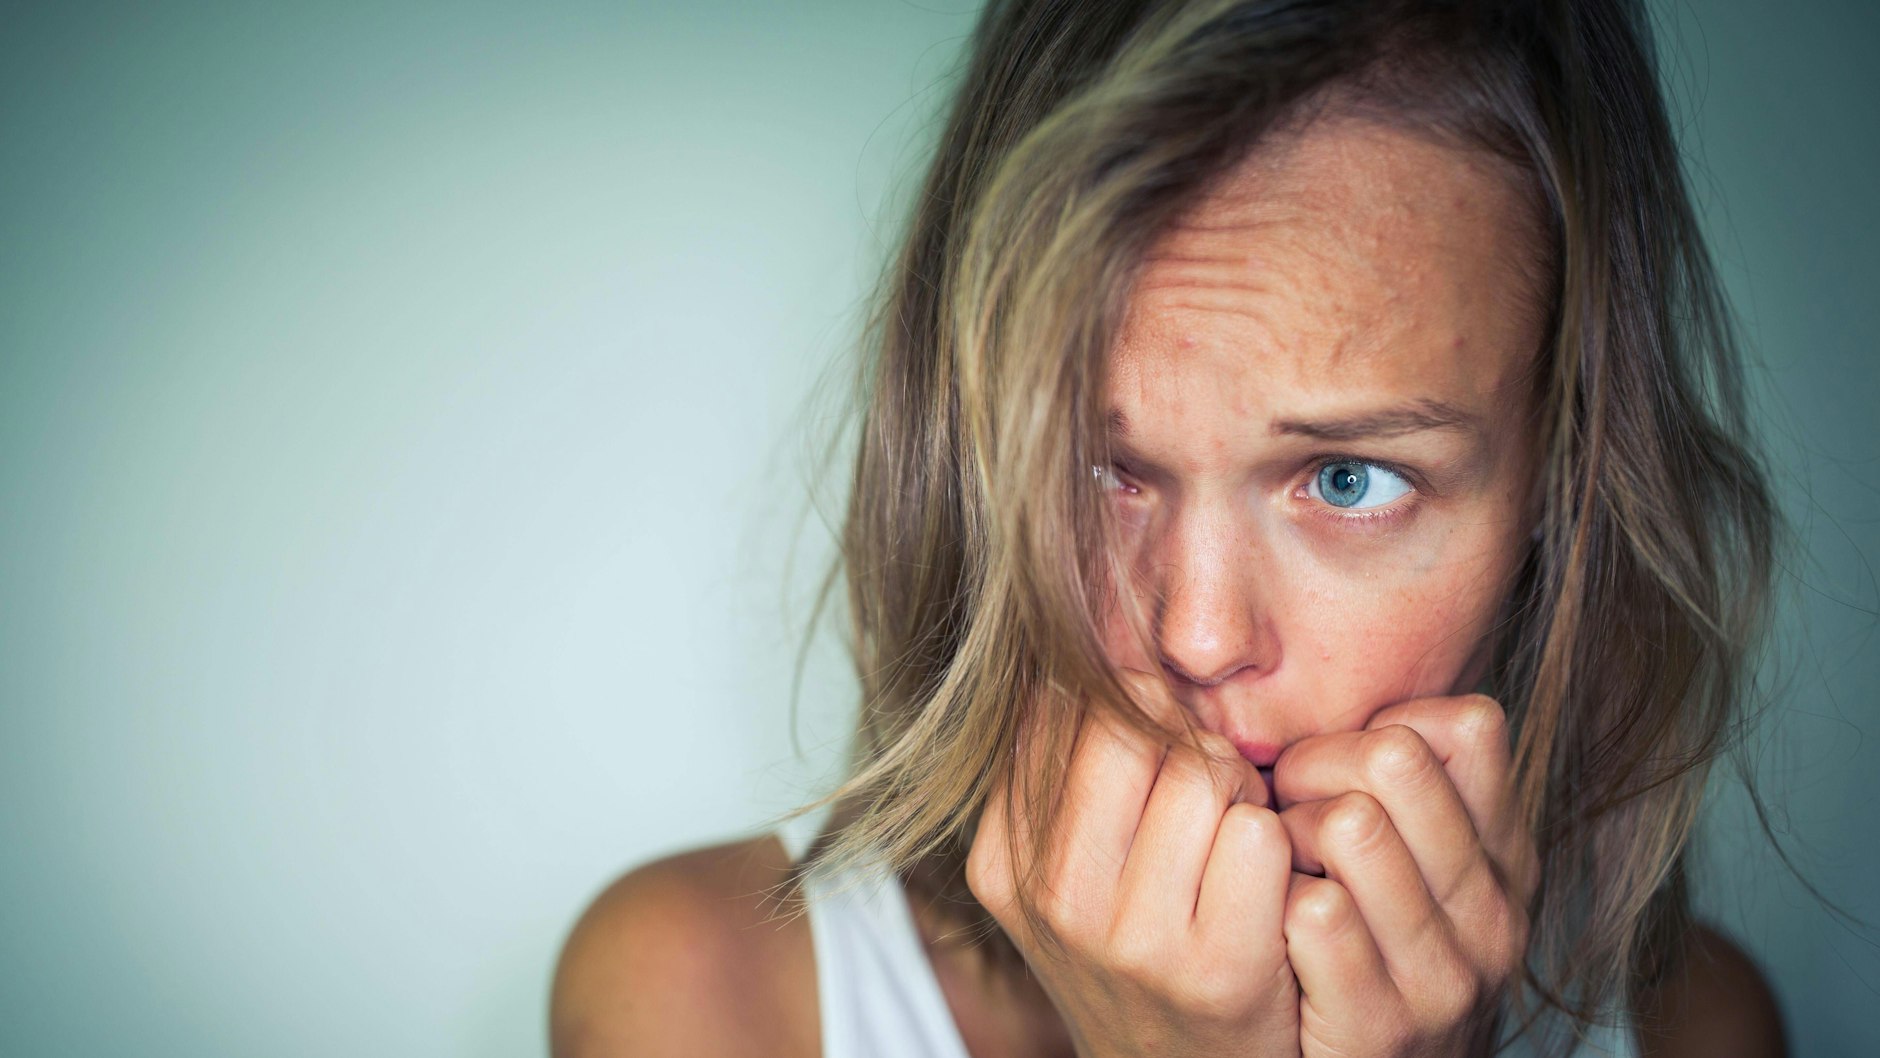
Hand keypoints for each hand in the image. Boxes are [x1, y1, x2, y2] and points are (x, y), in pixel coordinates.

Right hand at [967, 672, 1299, 1057]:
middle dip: (1186, 739)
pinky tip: (1266, 884)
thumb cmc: (1139, 953)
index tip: (1151, 757)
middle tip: (1207, 792)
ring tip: (1235, 842)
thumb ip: (1066, 768)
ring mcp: (1128, 939)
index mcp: (1003, 859)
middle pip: (1137, 726)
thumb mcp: (1066, 869)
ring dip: (1240, 791)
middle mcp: (1051, 898)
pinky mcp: (1212, 969)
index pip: (1064, 704)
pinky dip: (1278, 844)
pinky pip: (1257, 833)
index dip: (1130, 710)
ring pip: (1205, 771)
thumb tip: (1087, 653)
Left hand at [1272, 694, 1537, 1056]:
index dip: (1372, 730)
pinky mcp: (1381, 1028)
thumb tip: (1360, 689)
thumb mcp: (1407, 860)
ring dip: (1287, 838)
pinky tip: (1271, 929)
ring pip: (1352, 825)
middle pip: (1394, 759)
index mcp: (1504, 858)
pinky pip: (1315, 911)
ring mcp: (1444, 977)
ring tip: (1280, 873)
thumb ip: (1402, 779)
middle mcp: (1493, 914)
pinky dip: (1274, 906)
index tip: (1332, 774)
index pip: (1466, 725)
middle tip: (1285, 817)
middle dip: (1313, 771)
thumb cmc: (1355, 950)